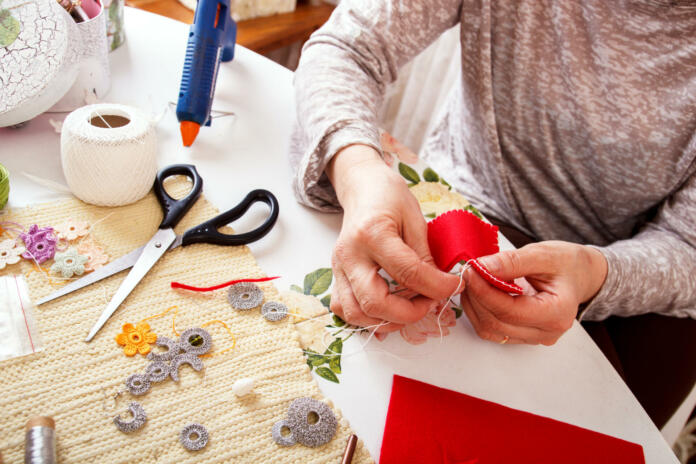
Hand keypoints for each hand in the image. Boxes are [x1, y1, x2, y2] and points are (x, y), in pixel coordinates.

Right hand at [326, 144, 461, 332]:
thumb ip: (424, 256)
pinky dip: (365, 318)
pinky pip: (344, 309)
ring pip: (354, 313)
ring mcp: (339, 267)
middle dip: (409, 313)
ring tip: (410, 308)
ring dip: (386, 320)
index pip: (408, 273)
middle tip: (430, 303)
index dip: (437, 287)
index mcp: (372, 233)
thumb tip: (441, 286)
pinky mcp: (336, 275)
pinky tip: (387, 311)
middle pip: (374, 302)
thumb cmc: (389, 197)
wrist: (362, 187)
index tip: (455, 285)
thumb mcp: (415, 219)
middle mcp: (350, 254)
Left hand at [461, 241, 607, 344]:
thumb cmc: (567, 263)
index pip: (509, 310)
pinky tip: (479, 292)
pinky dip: (480, 312)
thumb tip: (481, 268)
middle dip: (476, 297)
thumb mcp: (542, 254)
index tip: (470, 271)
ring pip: (491, 330)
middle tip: (467, 272)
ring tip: (472, 281)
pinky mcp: (524, 336)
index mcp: (557, 313)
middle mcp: (547, 332)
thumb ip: (511, 262)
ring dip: (474, 306)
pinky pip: (493, 330)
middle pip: (497, 323)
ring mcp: (535, 337)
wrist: (580, 274)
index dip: (483, 291)